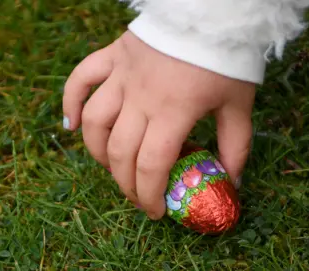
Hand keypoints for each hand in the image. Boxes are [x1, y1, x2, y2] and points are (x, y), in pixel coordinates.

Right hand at [63, 31, 255, 219]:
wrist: (212, 12)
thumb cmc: (227, 58)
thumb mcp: (239, 104)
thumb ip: (236, 146)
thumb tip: (232, 183)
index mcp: (173, 111)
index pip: (151, 165)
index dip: (149, 195)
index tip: (155, 212)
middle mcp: (141, 96)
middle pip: (120, 152)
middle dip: (125, 183)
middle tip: (137, 195)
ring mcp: (122, 74)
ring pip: (93, 121)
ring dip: (97, 151)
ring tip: (111, 165)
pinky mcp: (112, 55)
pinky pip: (80, 78)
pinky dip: (70, 102)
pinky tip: (70, 124)